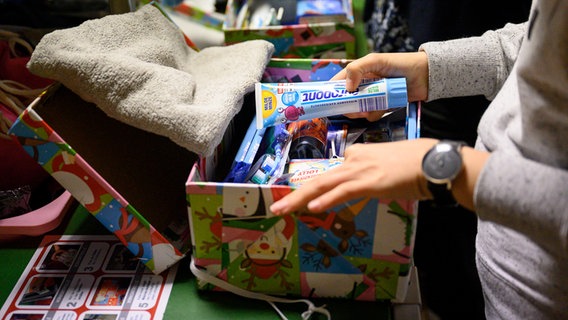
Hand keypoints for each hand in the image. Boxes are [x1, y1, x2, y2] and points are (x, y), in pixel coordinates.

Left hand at [270, 138, 437, 214]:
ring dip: (300, 199)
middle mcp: (354, 160)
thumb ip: (375, 174)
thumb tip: (372, 185)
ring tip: (282, 209)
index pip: (332, 173)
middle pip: (319, 178)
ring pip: (324, 185)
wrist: (434, 161)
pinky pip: (343, 192)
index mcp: (358, 155)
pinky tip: (313, 208)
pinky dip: (327, 200)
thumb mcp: (389, 166)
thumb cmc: (418, 163)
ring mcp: (360, 170)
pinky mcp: (369, 182)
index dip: (314, 189)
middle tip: (276, 206)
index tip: (301, 200)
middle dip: (296, 194)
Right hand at [332, 52, 428, 121]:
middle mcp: (362, 86)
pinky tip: (382, 109)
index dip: (330, 92)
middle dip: (348, 106)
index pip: (337, 83)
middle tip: (354, 108)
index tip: (326, 101)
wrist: (424, 76)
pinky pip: (371, 115)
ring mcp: (372, 97)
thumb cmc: (400, 63)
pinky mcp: (382, 107)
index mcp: (358, 73)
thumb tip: (346, 88)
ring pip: (357, 110)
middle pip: (345, 100)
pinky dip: (374, 114)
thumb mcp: (375, 60)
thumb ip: (357, 69)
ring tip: (371, 107)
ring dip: (362, 111)